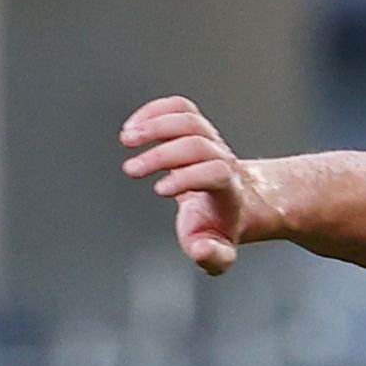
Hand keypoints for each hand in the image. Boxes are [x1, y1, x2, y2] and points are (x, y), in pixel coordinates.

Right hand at [118, 96, 270, 276]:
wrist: (238, 204)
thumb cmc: (221, 228)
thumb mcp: (219, 254)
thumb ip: (213, 257)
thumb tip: (200, 249)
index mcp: (229, 190)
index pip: (216, 171)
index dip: (188, 176)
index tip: (159, 191)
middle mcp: (223, 159)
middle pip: (197, 143)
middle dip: (162, 154)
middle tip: (131, 170)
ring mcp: (211, 140)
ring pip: (189, 119)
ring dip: (155, 124)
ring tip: (127, 139)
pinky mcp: (197, 128)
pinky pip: (180, 107)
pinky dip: (155, 110)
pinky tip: (133, 126)